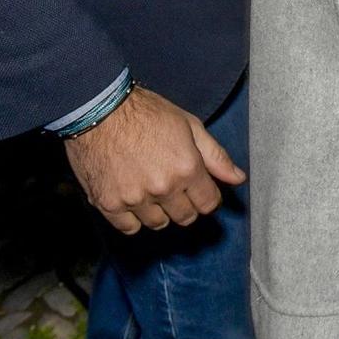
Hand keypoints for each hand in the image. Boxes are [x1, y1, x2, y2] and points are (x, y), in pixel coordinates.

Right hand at [62, 85, 245, 233]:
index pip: (208, 204)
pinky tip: (134, 199)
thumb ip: (216, 156)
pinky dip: (133, 219)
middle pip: (185, 217)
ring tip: (152, 189)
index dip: (207, 197)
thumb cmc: (146, 113)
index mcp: (187, 169)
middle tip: (176, 188)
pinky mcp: (108, 204)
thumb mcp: (190, 126)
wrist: (99, 110)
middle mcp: (163, 188)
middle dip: (186, 205)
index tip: (200, 190)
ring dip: (160, 212)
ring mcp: (134, 199)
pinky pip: (129, 228)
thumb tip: (239, 178)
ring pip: (158, 223)